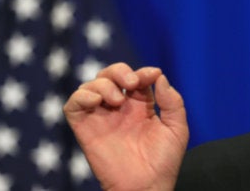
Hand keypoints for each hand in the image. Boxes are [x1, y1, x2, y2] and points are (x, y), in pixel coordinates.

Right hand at [63, 63, 188, 190]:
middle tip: (131, 83)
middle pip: (110, 75)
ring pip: (91, 85)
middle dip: (119, 71)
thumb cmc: (163, 162)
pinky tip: (98, 102)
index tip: (153, 74)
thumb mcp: (177, 129)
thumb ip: (172, 102)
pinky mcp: (85, 129)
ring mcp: (101, 117)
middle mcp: (119, 109)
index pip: (136, 78)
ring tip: (117, 101)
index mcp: (141, 106)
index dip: (142, 72)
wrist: (147, 187)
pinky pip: (73, 105)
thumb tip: (159, 77)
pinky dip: (82, 96)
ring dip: (103, 84)